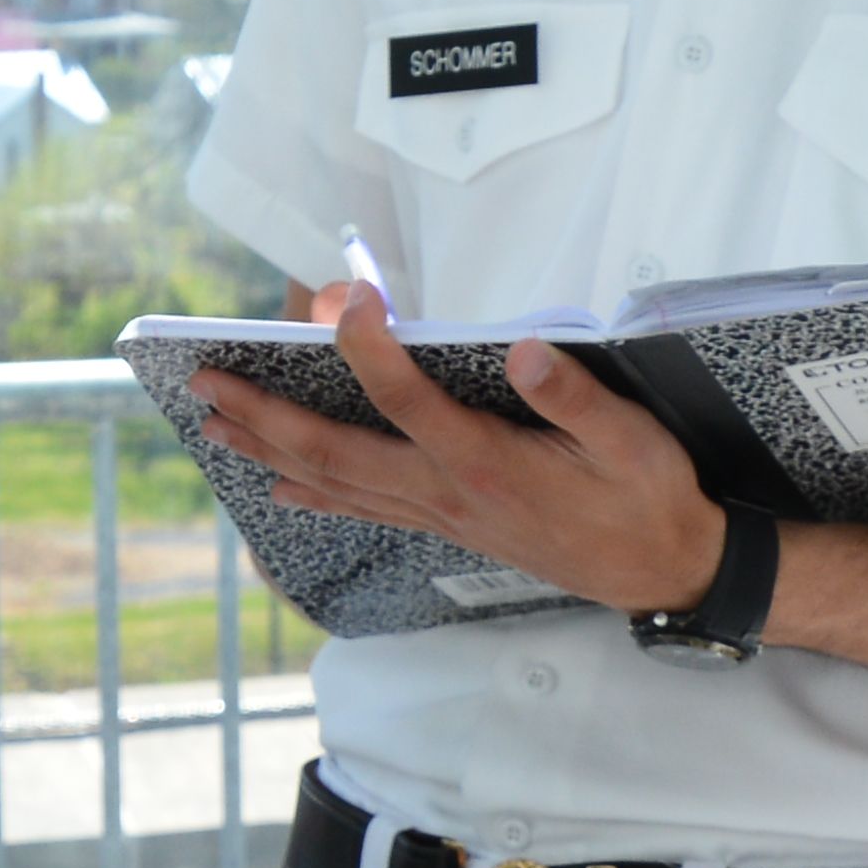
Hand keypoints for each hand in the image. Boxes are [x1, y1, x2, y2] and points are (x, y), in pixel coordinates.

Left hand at [177, 284, 732, 613]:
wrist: (662, 568)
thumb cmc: (647, 495)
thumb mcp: (630, 440)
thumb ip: (573, 397)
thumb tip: (525, 352)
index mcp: (486, 462)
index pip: (408, 401)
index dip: (371, 351)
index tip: (351, 299)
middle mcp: (448, 492)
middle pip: (335, 451)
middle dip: (264, 414)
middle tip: (204, 382)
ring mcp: (441, 513)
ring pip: (334, 483)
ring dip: (268, 451)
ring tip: (213, 425)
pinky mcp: (447, 524)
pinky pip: (361, 507)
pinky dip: (311, 492)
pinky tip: (276, 485)